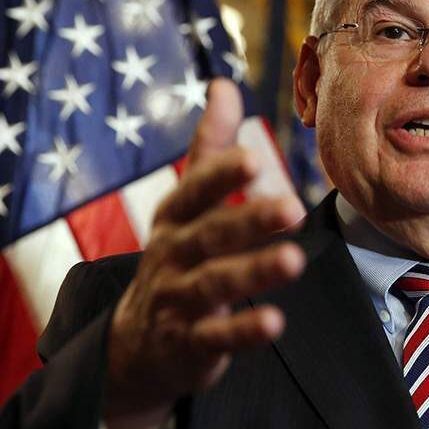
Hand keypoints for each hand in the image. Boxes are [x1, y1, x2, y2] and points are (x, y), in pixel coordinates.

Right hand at [103, 79, 306, 428]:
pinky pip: (217, 336)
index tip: (254, 157)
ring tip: (294, 261)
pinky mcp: (190, 344)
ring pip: (215, 284)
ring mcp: (179, 301)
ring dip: (253, 272)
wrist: (135, 344)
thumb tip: (225, 84)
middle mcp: (173, 255)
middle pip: (209, 235)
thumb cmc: (175, 257)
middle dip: (247, 221)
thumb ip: (208, 147)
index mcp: (175, 218)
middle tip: (290, 206)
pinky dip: (243, 330)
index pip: (194, 190)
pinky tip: (275, 320)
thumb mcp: (185, 202)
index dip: (221, 175)